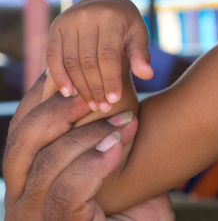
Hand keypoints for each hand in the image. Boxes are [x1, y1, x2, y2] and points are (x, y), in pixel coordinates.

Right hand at [3, 72, 173, 220]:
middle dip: (57, 113)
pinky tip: (117, 148)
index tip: (75, 72)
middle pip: (21, 144)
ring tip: (125, 122)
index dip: (41, 97)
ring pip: (46, 165)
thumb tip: (102, 72)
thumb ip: (98, 121)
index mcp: (27, 178)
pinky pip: (67, 191)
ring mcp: (37, 218)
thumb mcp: (111, 151)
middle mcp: (22, 199)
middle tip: (94, 94)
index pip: (20, 129)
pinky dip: (94, 164)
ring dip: (87, 137)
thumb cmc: (135, 193)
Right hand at [46, 0, 153, 111]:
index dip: (110, 80)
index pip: (108, 55)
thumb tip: (148, 75)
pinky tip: (69, 94)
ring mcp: (68, 21)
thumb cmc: (126, 24)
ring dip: (79, 86)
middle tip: (102, 107)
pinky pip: (53, 57)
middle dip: (95, 87)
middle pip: (88, 61)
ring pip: (70, 62)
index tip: (115, 100)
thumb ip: (141, 54)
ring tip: (91, 104)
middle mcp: (86, 16)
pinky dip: (59, 77)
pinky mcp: (55, 28)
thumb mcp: (138, 34)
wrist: (104, 3)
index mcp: (110, 17)